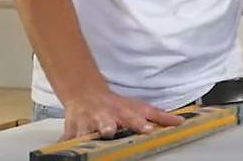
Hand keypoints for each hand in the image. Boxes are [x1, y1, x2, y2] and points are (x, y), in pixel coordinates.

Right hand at [60, 89, 184, 140]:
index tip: (148, 130)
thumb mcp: (139, 108)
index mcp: (122, 113)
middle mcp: (104, 117)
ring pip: (84, 130)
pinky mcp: (71, 129)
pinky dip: (64, 144)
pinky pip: (66, 139)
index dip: (141, 124)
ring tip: (83, 140)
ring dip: (84, 134)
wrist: (86, 94)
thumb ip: (159, 117)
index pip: (134, 118)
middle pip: (106, 122)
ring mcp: (86, 123)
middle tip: (109, 131)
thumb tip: (180, 122)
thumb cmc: (116, 105)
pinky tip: (62, 148)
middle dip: (107, 126)